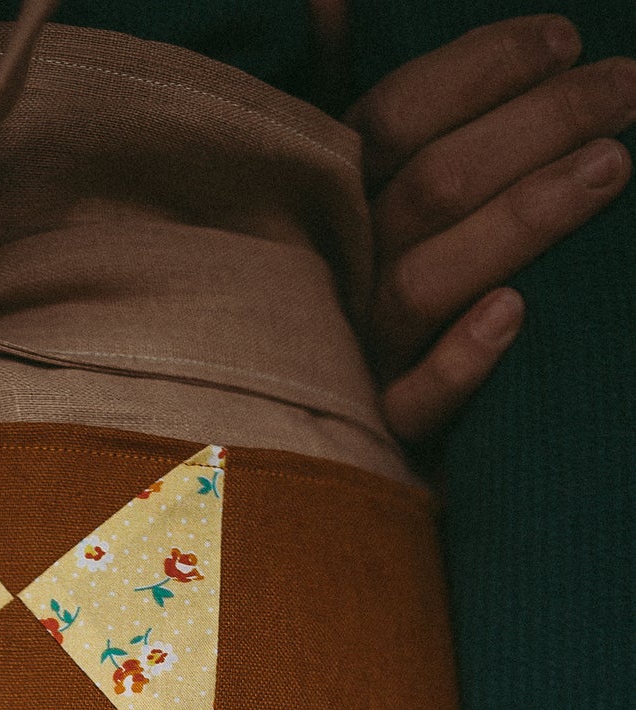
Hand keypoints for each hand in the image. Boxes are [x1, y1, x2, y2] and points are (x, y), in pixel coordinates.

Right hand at [345, 16, 635, 442]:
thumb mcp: (366, 192)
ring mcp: (363, 353)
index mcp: (336, 201)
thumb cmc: (379, 291)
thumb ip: (376, 109)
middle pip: (432, 186)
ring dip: (522, 219)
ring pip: (429, 281)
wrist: (338, 435)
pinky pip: (415, 403)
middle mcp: (346, 270)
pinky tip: (516, 314)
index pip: (397, 116)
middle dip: (537, 125)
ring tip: (612, 167)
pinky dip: (461, 360)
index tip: (566, 41)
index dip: (481, 70)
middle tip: (629, 87)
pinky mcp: (385, 433)